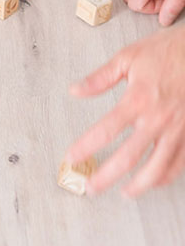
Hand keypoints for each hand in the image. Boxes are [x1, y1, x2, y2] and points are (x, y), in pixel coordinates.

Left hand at [65, 25, 184, 196]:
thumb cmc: (167, 51)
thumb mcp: (128, 57)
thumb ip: (100, 78)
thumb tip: (74, 91)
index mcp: (138, 100)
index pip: (105, 130)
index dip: (86, 146)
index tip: (71, 158)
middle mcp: (158, 119)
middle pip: (129, 156)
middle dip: (108, 176)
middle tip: (92, 188)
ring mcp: (178, 128)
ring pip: (159, 167)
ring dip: (140, 184)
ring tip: (126, 194)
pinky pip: (181, 161)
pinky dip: (168, 175)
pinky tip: (157, 181)